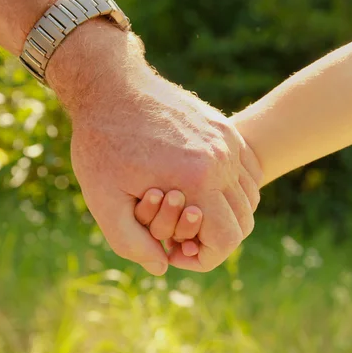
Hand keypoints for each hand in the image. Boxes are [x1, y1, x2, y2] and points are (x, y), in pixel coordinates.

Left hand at [47, 20, 261, 274]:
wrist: (110, 86)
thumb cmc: (102, 143)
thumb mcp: (103, 200)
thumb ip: (131, 244)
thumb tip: (161, 266)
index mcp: (196, 180)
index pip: (228, 239)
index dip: (206, 258)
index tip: (178, 252)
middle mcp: (221, 160)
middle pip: (243, 221)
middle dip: (216, 238)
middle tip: (183, 236)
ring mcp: (226, 141)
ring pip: (249, 196)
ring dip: (226, 213)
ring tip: (192, 213)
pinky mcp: (224, 128)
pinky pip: (247, 169)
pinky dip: (234, 188)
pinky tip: (204, 190)